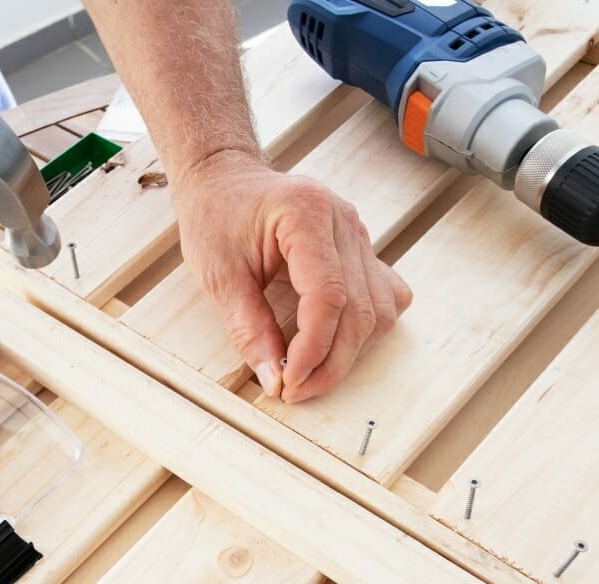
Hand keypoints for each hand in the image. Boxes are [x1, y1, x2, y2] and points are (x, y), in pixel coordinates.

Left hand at [173, 150, 411, 402]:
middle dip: (331, 361)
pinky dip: (366, 329)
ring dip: (350, 352)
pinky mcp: (361, 250)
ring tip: (310, 374)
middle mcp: (343, 221)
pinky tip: (335, 344)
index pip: (328, 295)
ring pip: (379, 309)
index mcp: (306, 214)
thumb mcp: (218, 274)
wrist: (224, 179)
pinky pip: (383, 298)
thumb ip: (248, 328)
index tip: (290, 381)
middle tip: (295, 390)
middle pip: (359, 309)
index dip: (314, 347)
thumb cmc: (215, 215)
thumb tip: (274, 379)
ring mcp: (358, 234)